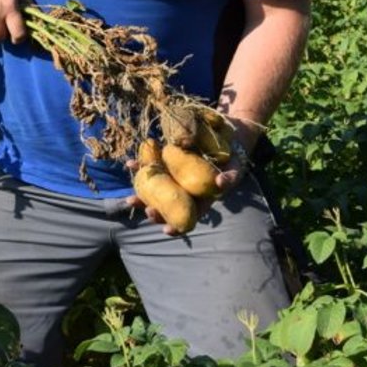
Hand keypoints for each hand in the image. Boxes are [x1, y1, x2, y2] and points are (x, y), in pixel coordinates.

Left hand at [125, 121, 254, 234]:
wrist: (227, 136)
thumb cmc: (233, 158)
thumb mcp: (236, 168)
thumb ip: (230, 177)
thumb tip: (221, 183)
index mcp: (200, 199)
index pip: (188, 216)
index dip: (177, 225)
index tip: (166, 230)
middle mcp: (185, 190)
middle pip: (168, 205)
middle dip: (155, 211)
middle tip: (146, 211)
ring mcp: (174, 176)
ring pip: (156, 189)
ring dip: (142, 193)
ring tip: (130, 198)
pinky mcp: (168, 161)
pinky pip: (153, 166)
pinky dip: (142, 166)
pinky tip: (130, 165)